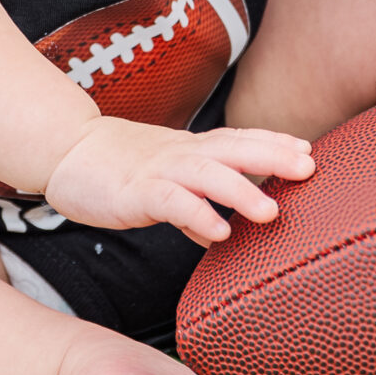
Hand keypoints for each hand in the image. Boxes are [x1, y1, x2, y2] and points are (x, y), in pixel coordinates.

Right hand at [43, 116, 314, 244]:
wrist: (66, 153)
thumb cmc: (118, 169)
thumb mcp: (164, 184)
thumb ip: (194, 206)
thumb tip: (222, 235)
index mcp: (190, 150)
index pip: (238, 139)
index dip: (273, 142)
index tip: (309, 150)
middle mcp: (181, 154)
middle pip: (233, 148)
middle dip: (272, 155)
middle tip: (308, 166)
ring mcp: (158, 170)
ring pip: (206, 174)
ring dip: (240, 190)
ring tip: (271, 211)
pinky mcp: (136, 191)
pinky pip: (170, 202)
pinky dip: (196, 214)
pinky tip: (219, 232)